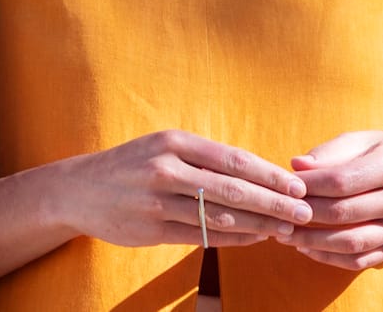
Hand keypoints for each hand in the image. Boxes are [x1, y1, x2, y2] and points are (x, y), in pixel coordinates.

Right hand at [58, 129, 312, 248]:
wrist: (78, 189)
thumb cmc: (132, 165)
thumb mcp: (163, 147)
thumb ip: (204, 158)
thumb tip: (258, 173)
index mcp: (173, 142)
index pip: (233, 160)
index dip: (269, 175)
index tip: (298, 187)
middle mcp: (166, 168)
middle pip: (233, 189)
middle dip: (273, 203)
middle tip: (304, 213)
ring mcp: (157, 201)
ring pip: (221, 217)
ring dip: (259, 225)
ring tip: (287, 230)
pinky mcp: (152, 228)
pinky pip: (203, 237)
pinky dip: (234, 239)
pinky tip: (255, 239)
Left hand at [287, 131, 382, 270]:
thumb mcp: (364, 140)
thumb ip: (331, 152)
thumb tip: (297, 165)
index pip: (342, 181)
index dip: (309, 185)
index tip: (284, 185)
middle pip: (345, 213)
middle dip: (306, 214)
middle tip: (278, 212)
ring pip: (353, 242)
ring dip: (314, 242)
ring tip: (285, 235)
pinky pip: (362, 260)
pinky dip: (331, 258)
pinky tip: (307, 249)